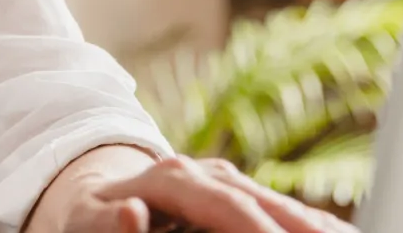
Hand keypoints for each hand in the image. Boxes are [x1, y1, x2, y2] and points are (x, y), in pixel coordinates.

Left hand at [67, 157, 358, 232]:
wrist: (89, 194)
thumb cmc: (87, 217)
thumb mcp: (86, 221)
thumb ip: (108, 222)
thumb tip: (132, 212)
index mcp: (175, 179)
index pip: (230, 209)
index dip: (261, 230)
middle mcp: (207, 175)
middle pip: (267, 205)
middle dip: (304, 228)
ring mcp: (226, 184)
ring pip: (282, 207)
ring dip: (316, 226)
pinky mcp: (236, 197)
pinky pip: (281, 211)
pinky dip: (310, 223)